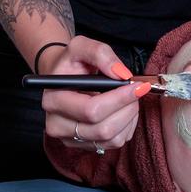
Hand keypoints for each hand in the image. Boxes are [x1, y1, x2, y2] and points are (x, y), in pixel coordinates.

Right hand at [41, 35, 149, 152]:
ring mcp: (69, 139)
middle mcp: (57, 124)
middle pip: (103, 128)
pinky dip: (126, 127)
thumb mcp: (81, 46)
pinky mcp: (83, 146)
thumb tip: (121, 74)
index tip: (136, 85)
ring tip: (128, 98)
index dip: (119, 99)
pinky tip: (122, 110)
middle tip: (136, 90)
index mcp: (54, 99)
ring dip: (129, 118)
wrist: (63, 77)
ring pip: (111, 139)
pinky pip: (114, 143)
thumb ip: (100, 53)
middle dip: (127, 108)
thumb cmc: (72, 62)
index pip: (91, 110)